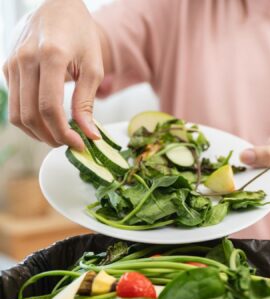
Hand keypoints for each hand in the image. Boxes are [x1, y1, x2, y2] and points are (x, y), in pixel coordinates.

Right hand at [2, 0, 103, 148]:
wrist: (58, 7)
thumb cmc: (80, 35)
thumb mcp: (92, 67)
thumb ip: (87, 102)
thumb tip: (89, 134)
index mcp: (50, 56)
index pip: (49, 108)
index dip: (63, 133)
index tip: (79, 144)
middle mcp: (25, 59)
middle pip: (30, 115)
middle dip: (51, 137)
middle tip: (70, 143)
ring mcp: (12, 63)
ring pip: (17, 115)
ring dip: (38, 133)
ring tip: (59, 136)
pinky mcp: (7, 68)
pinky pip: (14, 105)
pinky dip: (30, 120)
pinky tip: (48, 121)